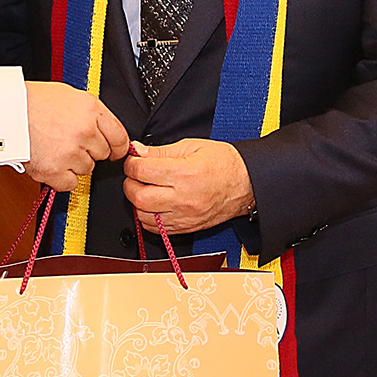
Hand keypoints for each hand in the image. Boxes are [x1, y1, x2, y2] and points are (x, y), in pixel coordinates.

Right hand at [24, 82, 129, 192]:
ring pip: (86, 169)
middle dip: (90, 151)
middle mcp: (84, 131)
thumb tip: (104, 128)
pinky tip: (52, 163)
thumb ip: (90, 113)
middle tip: (70, 143)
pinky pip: (70, 183)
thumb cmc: (32, 101)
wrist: (5, 112)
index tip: (115, 151)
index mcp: (91, 110)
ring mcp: (70, 152)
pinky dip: (61, 178)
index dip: (118, 147)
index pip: (120, 137)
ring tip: (55, 149)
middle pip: (102, 154)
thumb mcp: (69, 95)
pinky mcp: (54, 170)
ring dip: (74, 164)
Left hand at [123, 138, 254, 234]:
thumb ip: (161, 151)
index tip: (134, 161)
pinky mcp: (185, 227)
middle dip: (130, 183)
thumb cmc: (223, 163)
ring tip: (145, 190)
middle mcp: (182, 197)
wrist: (246, 184)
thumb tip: (137, 151)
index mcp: (184, 173)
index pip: (142, 171)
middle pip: (138, 196)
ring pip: (143, 216)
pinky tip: (154, 205)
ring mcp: (183, 216)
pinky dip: (148, 217)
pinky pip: (155, 229)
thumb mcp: (192, 147)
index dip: (131, 164)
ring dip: (137, 202)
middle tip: (136, 175)